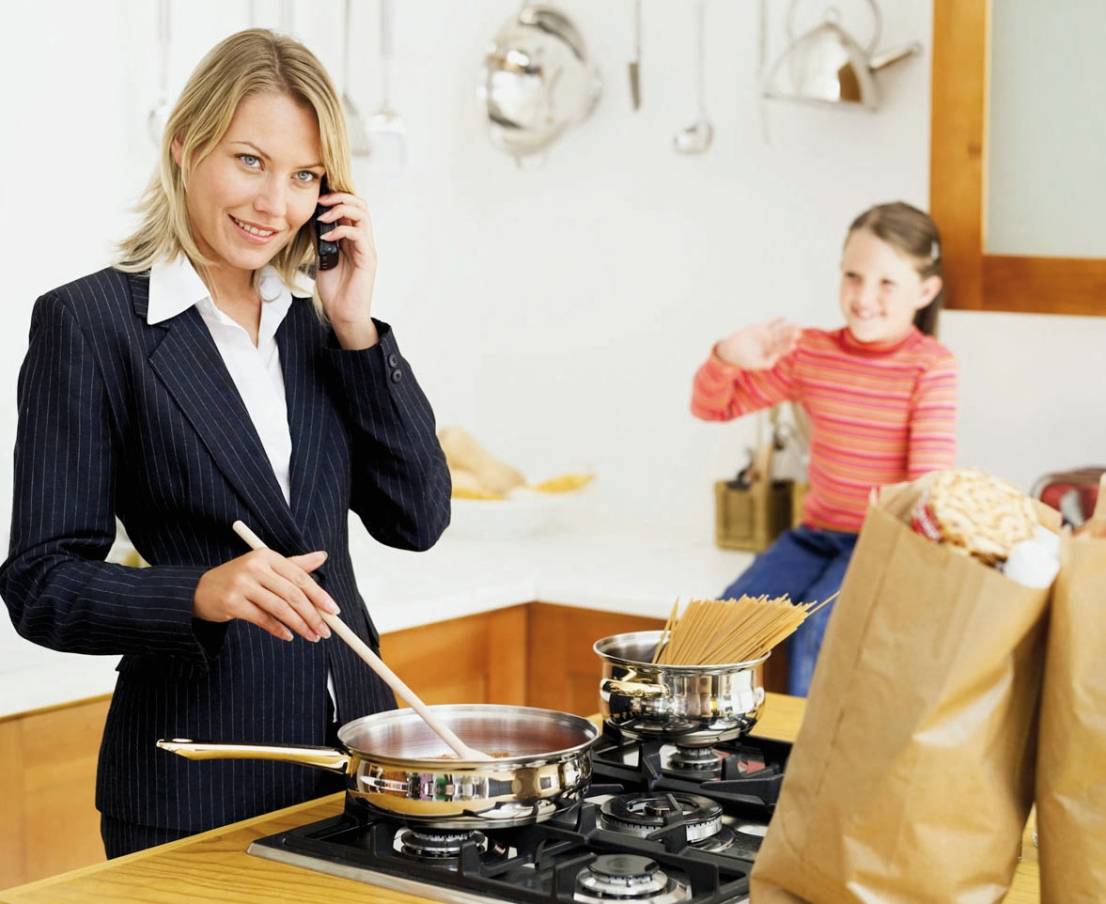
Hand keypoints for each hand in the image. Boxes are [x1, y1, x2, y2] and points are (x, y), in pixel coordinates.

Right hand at [193, 549, 340, 642]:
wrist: (200, 590)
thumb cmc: (239, 579)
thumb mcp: (266, 567)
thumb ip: (294, 565)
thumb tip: (322, 556)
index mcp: (267, 556)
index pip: (300, 576)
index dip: (319, 595)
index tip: (333, 610)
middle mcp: (255, 567)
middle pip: (292, 594)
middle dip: (313, 615)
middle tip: (325, 630)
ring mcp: (242, 584)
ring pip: (280, 608)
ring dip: (300, 625)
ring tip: (312, 636)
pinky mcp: (232, 602)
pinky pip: (262, 619)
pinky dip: (278, 629)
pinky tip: (289, 636)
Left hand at [314, 188, 378, 347]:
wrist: (343, 314)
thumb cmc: (335, 290)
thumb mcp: (321, 258)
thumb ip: (320, 239)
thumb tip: (311, 219)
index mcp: (352, 239)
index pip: (351, 207)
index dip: (336, 197)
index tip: (317, 199)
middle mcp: (362, 240)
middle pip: (360, 204)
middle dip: (339, 197)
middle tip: (321, 201)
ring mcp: (366, 248)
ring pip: (362, 214)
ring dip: (341, 209)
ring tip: (323, 216)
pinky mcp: (368, 258)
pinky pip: (357, 234)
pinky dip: (340, 230)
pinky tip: (326, 238)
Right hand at [715, 318, 800, 369]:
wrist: (730, 351)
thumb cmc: (743, 360)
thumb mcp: (756, 365)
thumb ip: (767, 363)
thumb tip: (777, 357)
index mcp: (771, 353)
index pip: (781, 349)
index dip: (787, 347)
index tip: (794, 345)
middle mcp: (770, 344)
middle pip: (782, 339)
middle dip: (790, 336)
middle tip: (799, 333)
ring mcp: (765, 335)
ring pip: (778, 330)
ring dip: (786, 328)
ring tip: (795, 324)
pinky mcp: (759, 328)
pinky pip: (769, 323)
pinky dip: (775, 320)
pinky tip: (783, 317)